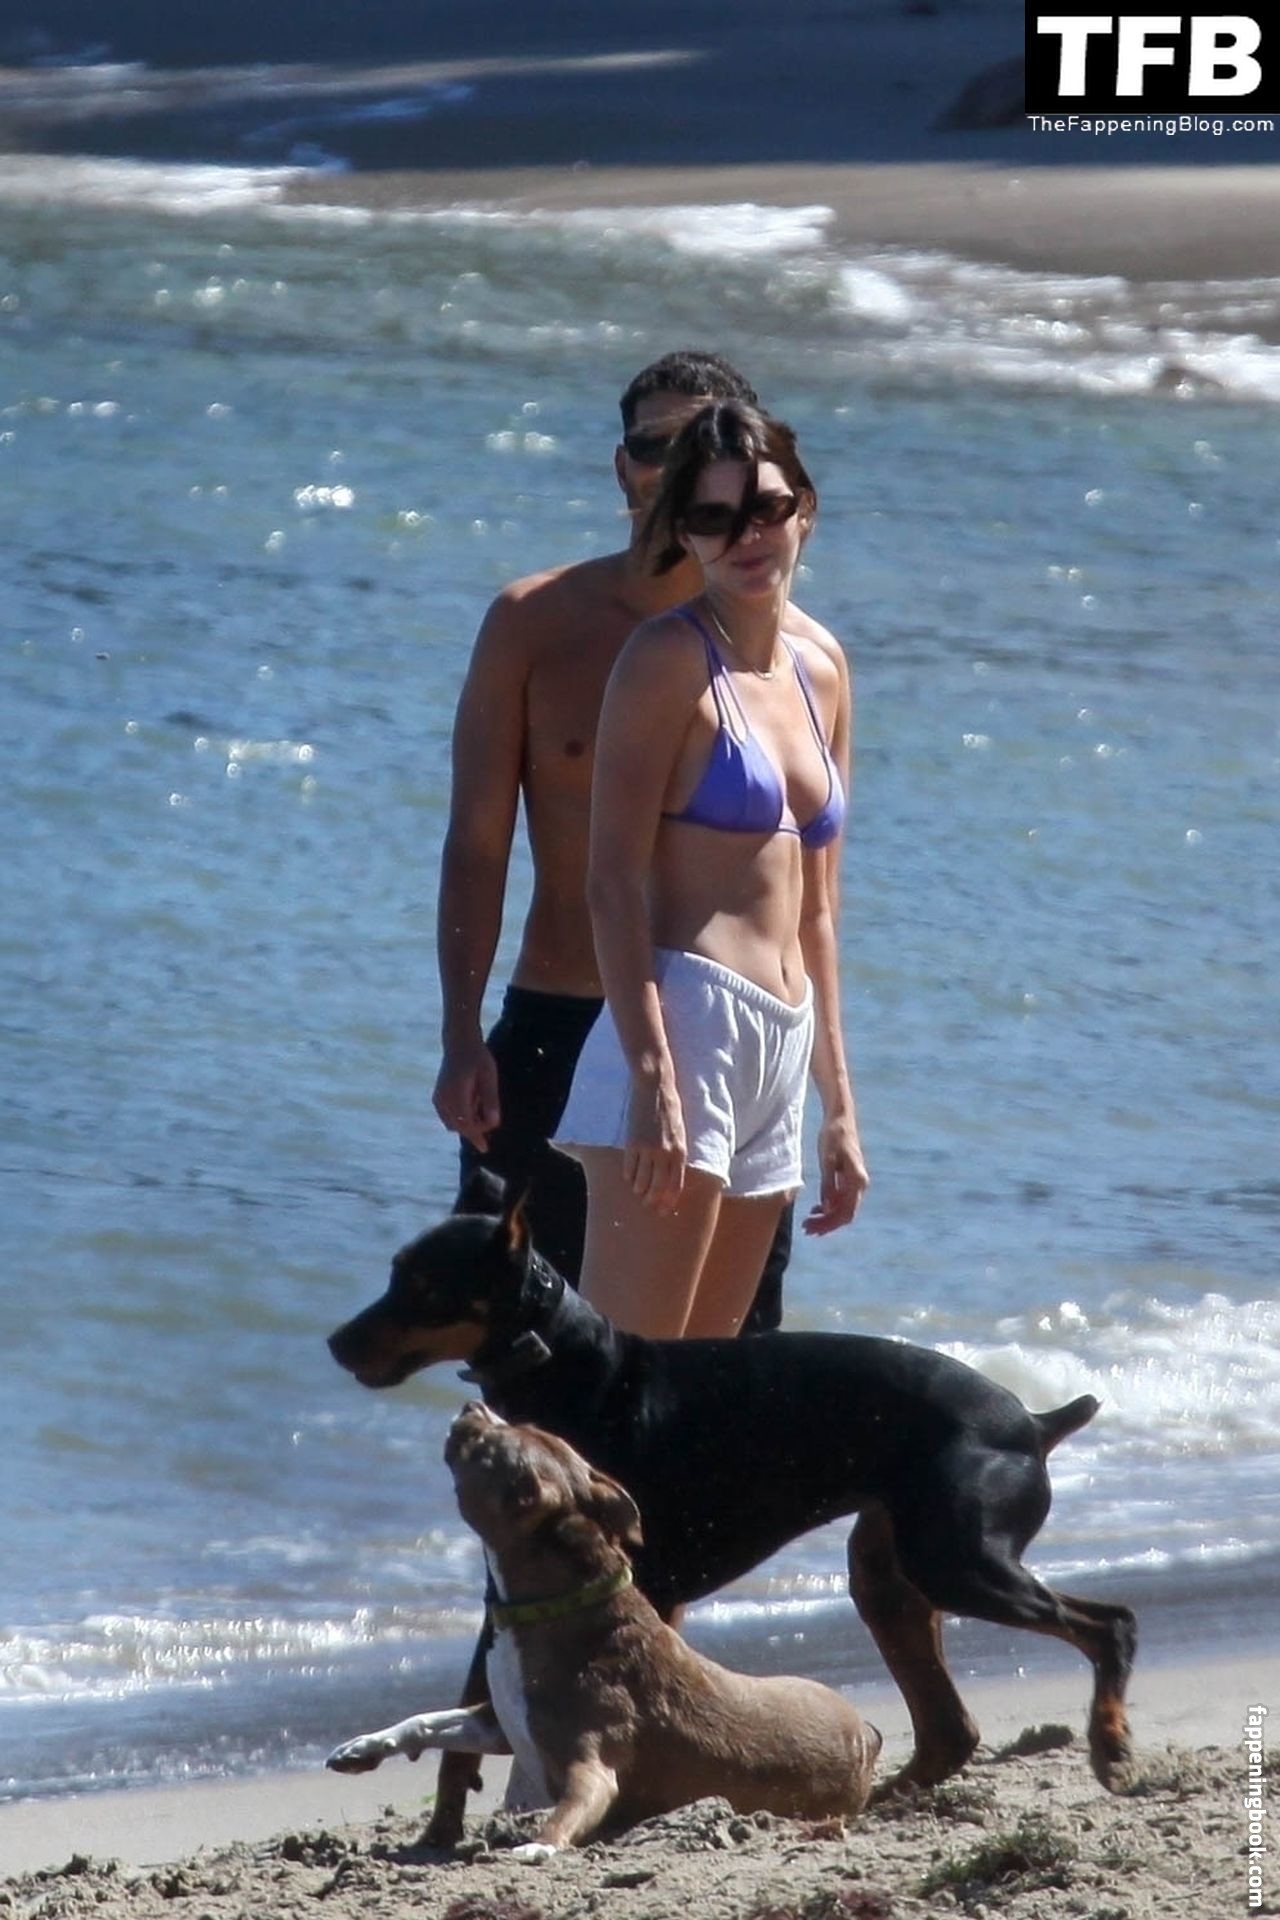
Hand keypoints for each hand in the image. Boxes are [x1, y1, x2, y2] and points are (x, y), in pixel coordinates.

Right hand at [432, 1036, 500, 1150]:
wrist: (459, 1043)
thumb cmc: (477, 1058)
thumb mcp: (489, 1076)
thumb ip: (491, 1100)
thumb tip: (494, 1123)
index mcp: (456, 1094)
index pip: (467, 1123)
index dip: (478, 1135)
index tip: (486, 1144)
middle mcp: (443, 1099)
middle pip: (460, 1127)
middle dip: (475, 1129)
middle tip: (491, 1117)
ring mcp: (438, 1099)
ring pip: (453, 1124)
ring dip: (468, 1123)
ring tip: (480, 1102)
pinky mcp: (437, 1099)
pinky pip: (449, 1117)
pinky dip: (461, 1118)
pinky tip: (472, 1103)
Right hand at [623, 1072, 686, 1210]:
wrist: (655, 1089)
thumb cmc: (670, 1110)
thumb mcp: (681, 1133)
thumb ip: (677, 1153)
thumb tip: (671, 1174)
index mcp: (680, 1152)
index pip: (676, 1185)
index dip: (669, 1200)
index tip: (664, 1209)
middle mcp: (665, 1154)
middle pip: (658, 1187)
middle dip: (652, 1200)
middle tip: (648, 1205)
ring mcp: (648, 1149)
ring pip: (642, 1180)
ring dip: (639, 1189)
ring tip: (638, 1192)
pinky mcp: (633, 1143)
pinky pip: (629, 1167)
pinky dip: (628, 1175)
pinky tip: (628, 1177)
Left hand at [802, 1114, 868, 1235]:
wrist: (840, 1119)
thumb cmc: (833, 1135)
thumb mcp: (827, 1159)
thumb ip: (828, 1184)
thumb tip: (827, 1207)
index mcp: (857, 1180)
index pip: (845, 1212)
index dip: (829, 1224)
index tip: (812, 1228)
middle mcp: (860, 1185)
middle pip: (845, 1214)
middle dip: (826, 1225)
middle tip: (806, 1229)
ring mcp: (856, 1183)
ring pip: (843, 1209)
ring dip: (827, 1218)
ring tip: (808, 1222)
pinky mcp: (849, 1179)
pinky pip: (842, 1200)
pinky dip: (829, 1208)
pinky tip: (816, 1209)